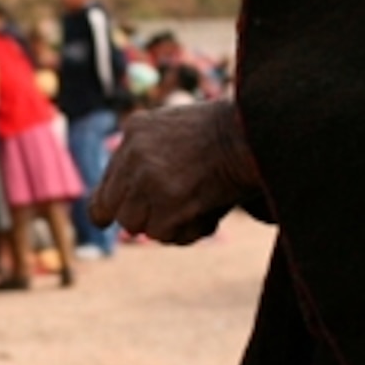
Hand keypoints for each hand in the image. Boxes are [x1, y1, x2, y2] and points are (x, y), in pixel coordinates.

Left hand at [90, 101, 255, 244]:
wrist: (258, 132)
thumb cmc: (229, 135)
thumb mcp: (179, 128)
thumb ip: (150, 155)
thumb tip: (125, 207)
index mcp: (135, 130)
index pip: (105, 187)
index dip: (110, 209)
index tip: (110, 222)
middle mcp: (134, 153)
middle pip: (120, 213)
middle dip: (145, 220)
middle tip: (173, 213)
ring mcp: (148, 179)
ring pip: (140, 227)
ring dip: (169, 225)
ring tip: (198, 206)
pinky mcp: (167, 203)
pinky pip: (164, 235)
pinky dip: (188, 230)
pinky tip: (209, 211)